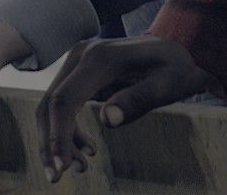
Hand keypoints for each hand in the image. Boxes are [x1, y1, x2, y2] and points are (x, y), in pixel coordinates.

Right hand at [35, 35, 218, 182]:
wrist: (176, 49)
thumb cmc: (176, 69)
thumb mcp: (167, 85)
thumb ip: (139, 100)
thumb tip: (108, 120)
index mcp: (100, 58)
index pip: (64, 100)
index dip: (58, 135)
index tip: (63, 167)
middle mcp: (81, 55)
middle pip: (50, 103)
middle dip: (51, 143)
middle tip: (58, 177)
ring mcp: (78, 61)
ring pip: (52, 105)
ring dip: (57, 139)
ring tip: (82, 167)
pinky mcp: (80, 72)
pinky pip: (63, 103)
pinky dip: (67, 130)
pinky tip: (87, 149)